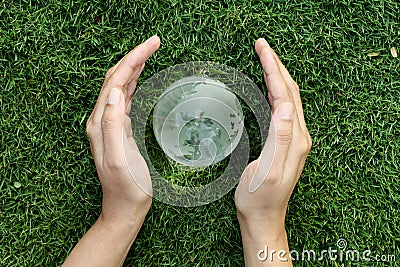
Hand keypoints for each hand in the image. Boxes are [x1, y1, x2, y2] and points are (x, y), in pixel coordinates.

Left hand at [85, 35, 159, 223]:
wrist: (125, 207)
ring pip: (121, 86)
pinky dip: (134, 83)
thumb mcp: (119, 159)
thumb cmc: (126, 187)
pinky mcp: (121, 129)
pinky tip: (140, 76)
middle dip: (134, 57)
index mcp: (100, 123)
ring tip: (149, 51)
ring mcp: (111, 123)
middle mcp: (102, 119)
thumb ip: (113, 126)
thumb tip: (116, 92)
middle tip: (154, 42)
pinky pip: (126, 98)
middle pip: (116, 79)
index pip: (116, 81)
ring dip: (134, 66)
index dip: (133, 59)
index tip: (152, 44)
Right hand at [235, 39, 310, 265]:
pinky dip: (276, 91)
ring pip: (288, 98)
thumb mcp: (268, 170)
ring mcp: (293, 139)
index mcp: (294, 139)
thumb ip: (280, 138)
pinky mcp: (286, 142)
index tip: (262, 48)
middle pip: (290, 92)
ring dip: (277, 75)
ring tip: (265, 58)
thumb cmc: (259, 198)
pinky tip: (269, 87)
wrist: (263, 217)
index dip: (273, 69)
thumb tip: (286, 106)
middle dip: (276, 65)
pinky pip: (283, 109)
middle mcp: (298, 136)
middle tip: (262, 45)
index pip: (285, 94)